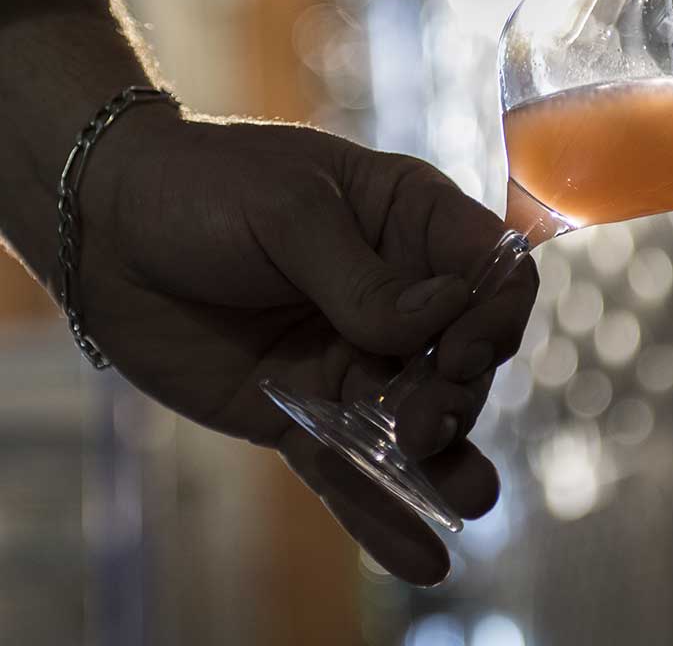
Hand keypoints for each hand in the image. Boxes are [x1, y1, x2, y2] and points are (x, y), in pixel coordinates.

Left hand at [80, 107, 536, 583]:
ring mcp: (352, 354)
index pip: (491, 268)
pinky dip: (382, 510)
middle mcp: (396, 292)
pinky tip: (423, 557)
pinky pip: (349, 464)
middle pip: (463, 354)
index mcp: (408, 218)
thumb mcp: (287, 213)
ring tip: (466, 500)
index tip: (465, 351)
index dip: (494, 312)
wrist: (106, 230)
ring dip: (442, 462)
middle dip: (456, 393)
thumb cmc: (203, 187)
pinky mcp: (303, 409)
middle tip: (422, 426)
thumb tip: (445, 318)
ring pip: (417, 418)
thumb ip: (363, 277)